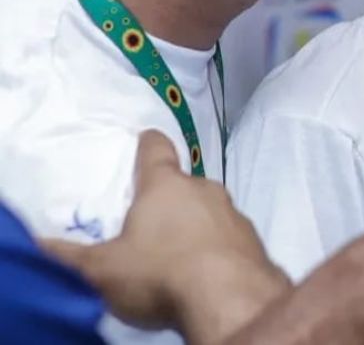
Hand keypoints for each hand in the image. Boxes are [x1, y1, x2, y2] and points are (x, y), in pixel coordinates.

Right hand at [44, 131, 288, 344]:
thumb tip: (38, 244)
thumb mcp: (101, 269)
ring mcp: (232, 212)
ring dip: (192, 224)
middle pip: (182, 185)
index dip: (148, 144)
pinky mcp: (251, 240)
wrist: (228, 298)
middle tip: (147, 222)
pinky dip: (213, 248)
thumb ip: (68, 257)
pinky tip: (201, 271)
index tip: (145, 138)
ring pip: (207, 210)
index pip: (156, 150)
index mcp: (165, 186)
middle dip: (167, 199)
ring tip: (172, 253)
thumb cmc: (160, 272)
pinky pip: (226, 237)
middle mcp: (204, 189)